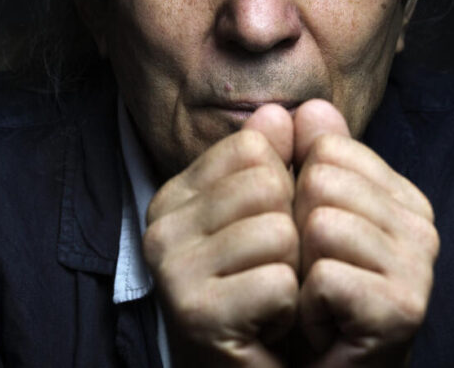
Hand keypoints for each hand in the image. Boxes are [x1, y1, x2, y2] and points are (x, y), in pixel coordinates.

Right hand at [143, 105, 298, 366]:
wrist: (252, 367)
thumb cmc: (262, 288)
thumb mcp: (270, 214)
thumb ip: (275, 159)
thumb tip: (282, 111)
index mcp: (175, 196)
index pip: (254, 147)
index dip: (284, 189)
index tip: (265, 232)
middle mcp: (161, 226)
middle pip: (268, 183)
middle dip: (291, 229)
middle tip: (270, 269)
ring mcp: (170, 269)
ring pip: (278, 231)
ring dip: (292, 270)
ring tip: (268, 295)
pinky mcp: (193, 312)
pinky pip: (280, 281)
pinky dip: (289, 306)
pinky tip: (266, 321)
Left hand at [293, 100, 438, 366]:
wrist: (321, 365)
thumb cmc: (310, 290)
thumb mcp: (302, 214)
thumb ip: (306, 157)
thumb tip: (305, 107)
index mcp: (400, 195)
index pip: (327, 148)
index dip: (295, 191)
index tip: (308, 238)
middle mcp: (421, 224)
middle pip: (320, 180)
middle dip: (294, 229)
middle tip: (309, 271)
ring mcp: (418, 267)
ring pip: (319, 225)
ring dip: (298, 269)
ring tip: (316, 296)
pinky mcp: (403, 309)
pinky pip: (322, 276)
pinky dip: (307, 305)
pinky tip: (323, 322)